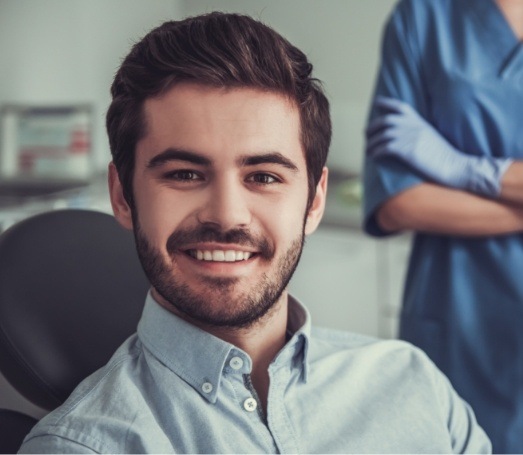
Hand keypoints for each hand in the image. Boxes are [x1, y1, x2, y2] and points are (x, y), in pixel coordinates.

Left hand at [366, 97, 511, 197]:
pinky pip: (385, 148)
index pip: (400, 107)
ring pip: (383, 135)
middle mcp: (414, 127)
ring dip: (372, 143)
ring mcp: (410, 138)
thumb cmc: (443, 157)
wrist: (455, 166)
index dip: (387, 103)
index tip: (376, 102)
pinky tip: (374, 156)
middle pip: (386, 120)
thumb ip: (417, 132)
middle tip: (366, 134)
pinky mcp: (408, 151)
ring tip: (367, 150)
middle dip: (373, 127)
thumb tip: (402, 136)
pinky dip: (376, 152)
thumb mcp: (431, 137)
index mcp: (419, 122)